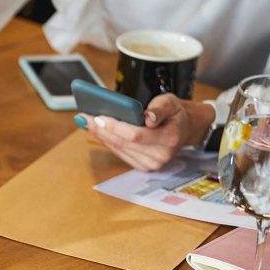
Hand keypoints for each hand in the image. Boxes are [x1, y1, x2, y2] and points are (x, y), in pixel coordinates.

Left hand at [76, 94, 214, 170]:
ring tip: (86, 122)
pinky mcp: (142, 166)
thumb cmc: (175, 114)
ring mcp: (151, 164)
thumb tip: (147, 117)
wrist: (184, 129)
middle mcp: (160, 155)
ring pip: (118, 149)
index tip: (98, 117)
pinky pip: (120, 153)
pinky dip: (107, 141)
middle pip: (123, 143)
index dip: (115, 126)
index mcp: (169, 138)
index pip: (135, 135)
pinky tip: (97, 130)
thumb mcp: (171, 103)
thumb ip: (159, 108)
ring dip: (101, 135)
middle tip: (84, 118)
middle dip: (101, 129)